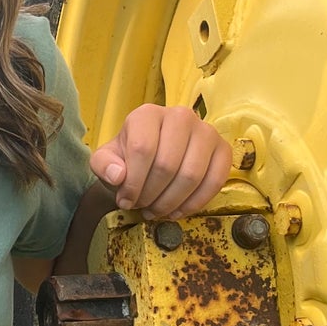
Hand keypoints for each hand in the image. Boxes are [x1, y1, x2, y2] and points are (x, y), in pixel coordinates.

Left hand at [91, 104, 231, 218]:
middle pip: (167, 165)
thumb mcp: (106, 161)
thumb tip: (118, 176)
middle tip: (142, 207)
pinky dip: (194, 204)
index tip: (125, 200)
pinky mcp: (223, 149)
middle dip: (151, 195)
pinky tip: (177, 211)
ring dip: (171, 202)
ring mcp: (205, 131)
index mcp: (147, 114)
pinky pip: (214, 181)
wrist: (152, 159)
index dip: (133, 183)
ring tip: (157, 210)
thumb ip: (104, 165)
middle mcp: (180, 116)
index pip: (142, 149)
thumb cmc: (128, 159)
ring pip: (191, 175)